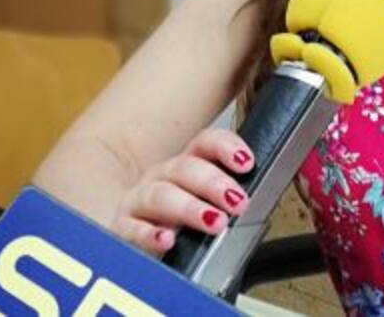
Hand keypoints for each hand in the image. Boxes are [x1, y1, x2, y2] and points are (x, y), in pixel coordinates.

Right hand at [111, 127, 255, 255]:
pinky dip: (149, 234)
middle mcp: (161, 177)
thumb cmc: (175, 219)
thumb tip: (260, 195)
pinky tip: (167, 239)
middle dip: (214, 182)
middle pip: (185, 168)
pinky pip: (131, 228)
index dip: (225, 147)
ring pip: (161, 196)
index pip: (204, 143)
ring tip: (215, 222)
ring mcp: (139, 200)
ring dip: (189, 208)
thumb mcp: (203, 202)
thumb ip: (228, 194)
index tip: (246, 162)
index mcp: (184, 165)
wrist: (131, 238)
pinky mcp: (122, 227)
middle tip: (238, 201)